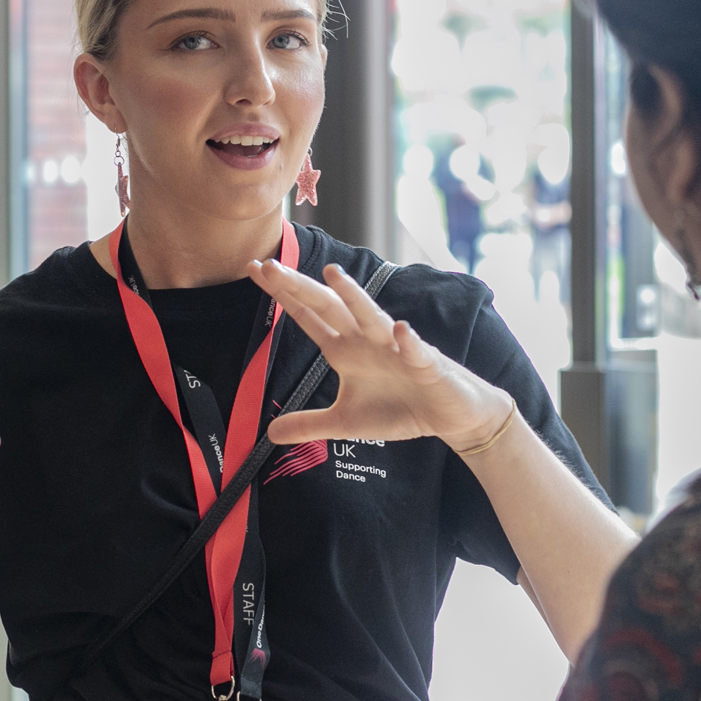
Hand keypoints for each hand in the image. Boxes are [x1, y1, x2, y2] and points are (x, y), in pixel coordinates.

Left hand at [246, 259, 513, 451]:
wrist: (448, 414)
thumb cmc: (399, 408)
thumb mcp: (345, 423)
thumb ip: (308, 425)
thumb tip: (269, 434)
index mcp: (344, 349)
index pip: (307, 315)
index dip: (280, 294)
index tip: (252, 270)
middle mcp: (365, 339)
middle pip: (328, 307)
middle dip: (300, 287)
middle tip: (269, 266)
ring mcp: (396, 347)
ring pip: (371, 317)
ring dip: (353, 296)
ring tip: (333, 274)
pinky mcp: (427, 364)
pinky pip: (417, 350)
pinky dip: (410, 341)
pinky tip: (401, 330)